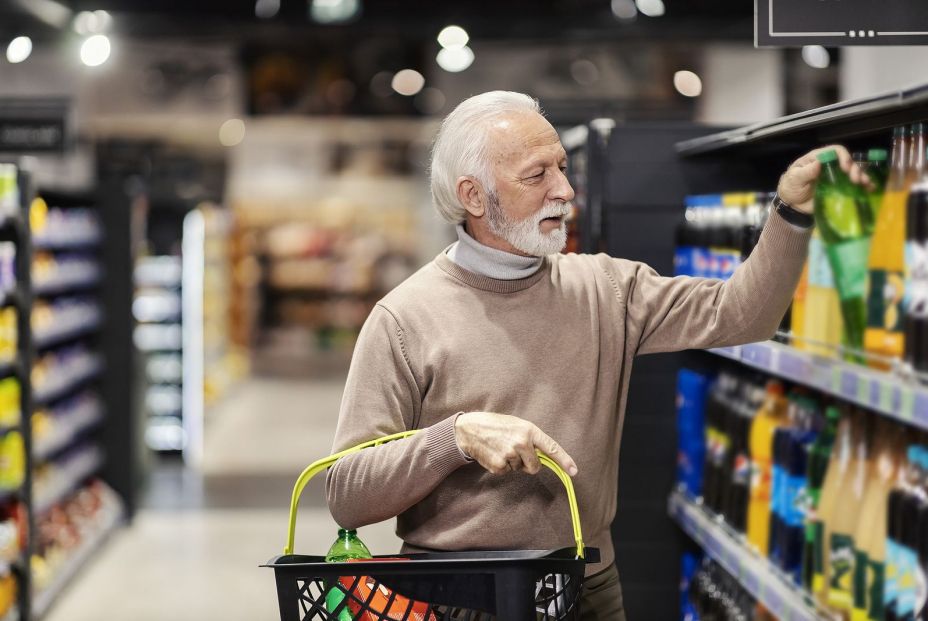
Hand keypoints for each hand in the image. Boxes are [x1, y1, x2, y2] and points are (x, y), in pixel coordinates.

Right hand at [454, 412, 578, 476]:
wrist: (470, 429)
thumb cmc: (496, 425)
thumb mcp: (517, 425)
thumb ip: (531, 439)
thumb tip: (543, 457)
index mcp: (529, 430)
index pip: (551, 448)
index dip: (564, 460)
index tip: (574, 471)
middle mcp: (521, 443)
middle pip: (535, 466)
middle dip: (528, 463)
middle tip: (515, 451)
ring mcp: (510, 455)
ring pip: (519, 469)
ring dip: (512, 463)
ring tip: (500, 448)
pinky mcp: (499, 466)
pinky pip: (507, 472)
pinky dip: (501, 466)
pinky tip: (493, 454)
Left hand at [777, 144, 870, 213]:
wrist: (791, 205)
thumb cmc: (791, 187)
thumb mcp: (794, 179)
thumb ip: (805, 172)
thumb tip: (818, 163)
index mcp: (818, 158)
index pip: (835, 151)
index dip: (843, 157)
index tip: (845, 168)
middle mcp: (830, 166)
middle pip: (848, 161)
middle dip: (854, 168)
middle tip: (855, 180)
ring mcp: (836, 177)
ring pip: (853, 172)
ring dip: (862, 176)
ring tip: (865, 184)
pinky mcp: (840, 189)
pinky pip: (853, 185)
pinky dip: (863, 186)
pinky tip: (869, 189)